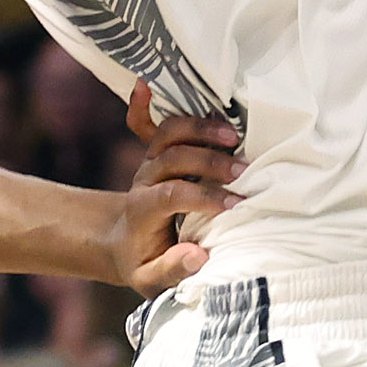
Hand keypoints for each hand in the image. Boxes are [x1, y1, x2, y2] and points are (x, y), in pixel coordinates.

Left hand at [111, 84, 244, 292]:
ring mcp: (149, 162)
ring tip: (235, 136)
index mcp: (142, 211)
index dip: (203, 196)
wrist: (121, 242)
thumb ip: (172, 269)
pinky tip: (144, 85)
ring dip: (201, 130)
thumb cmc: (143, 262)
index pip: (171, 195)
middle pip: (173, 158)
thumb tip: (199, 255)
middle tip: (244, 173)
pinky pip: (146, 122)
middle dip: (210, 162)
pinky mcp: (155, 151)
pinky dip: (143, 104)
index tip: (235, 204)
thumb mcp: (149, 280)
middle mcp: (144, 180)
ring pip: (168, 134)